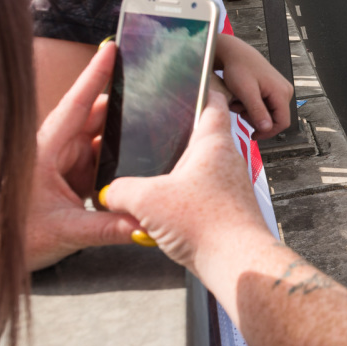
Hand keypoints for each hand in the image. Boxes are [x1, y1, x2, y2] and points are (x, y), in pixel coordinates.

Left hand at [25, 42, 139, 270]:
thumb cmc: (15, 238)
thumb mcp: (66, 232)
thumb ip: (109, 228)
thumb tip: (146, 226)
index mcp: (47, 150)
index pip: (76, 105)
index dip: (95, 75)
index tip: (111, 48)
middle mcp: (55, 150)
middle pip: (95, 118)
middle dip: (123, 105)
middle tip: (155, 93)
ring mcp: (63, 163)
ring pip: (100, 139)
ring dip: (123, 136)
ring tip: (154, 129)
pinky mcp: (69, 178)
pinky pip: (99, 159)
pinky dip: (118, 158)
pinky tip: (137, 160)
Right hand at [101, 91, 269, 272]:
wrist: (238, 262)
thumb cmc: (207, 224)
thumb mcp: (147, 200)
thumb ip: (120, 191)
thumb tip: (108, 193)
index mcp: (214, 143)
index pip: (213, 102)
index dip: (201, 89)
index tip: (187, 83)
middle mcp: (228, 160)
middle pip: (204, 136)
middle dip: (180, 135)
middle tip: (156, 134)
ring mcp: (231, 186)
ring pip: (203, 168)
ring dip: (181, 171)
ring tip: (154, 176)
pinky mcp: (228, 209)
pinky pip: (203, 194)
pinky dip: (185, 197)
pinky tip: (166, 210)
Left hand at [216, 34, 292, 138]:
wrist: (235, 53)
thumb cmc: (239, 68)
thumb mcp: (246, 92)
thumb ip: (257, 111)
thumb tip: (267, 128)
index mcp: (281, 92)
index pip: (282, 122)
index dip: (268, 132)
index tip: (253, 135)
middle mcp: (285, 91)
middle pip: (276, 118)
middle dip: (257, 120)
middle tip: (240, 112)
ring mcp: (280, 89)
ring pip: (270, 112)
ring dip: (253, 113)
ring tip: (239, 103)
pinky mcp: (274, 88)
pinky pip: (267, 105)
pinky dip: (254, 106)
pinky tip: (243, 99)